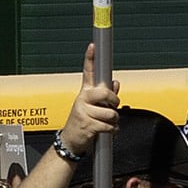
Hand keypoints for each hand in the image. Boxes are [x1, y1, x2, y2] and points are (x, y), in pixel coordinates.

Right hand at [57, 42, 120, 159]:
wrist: (71, 141)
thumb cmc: (84, 123)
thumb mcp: (93, 108)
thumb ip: (106, 96)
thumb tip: (116, 83)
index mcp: (84, 93)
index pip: (88, 73)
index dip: (90, 58)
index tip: (93, 46)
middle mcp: (82, 99)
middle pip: (105, 92)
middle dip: (114, 101)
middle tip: (112, 107)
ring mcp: (83, 112)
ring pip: (111, 113)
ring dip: (113, 121)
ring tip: (106, 124)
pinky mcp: (87, 124)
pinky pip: (109, 126)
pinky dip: (112, 131)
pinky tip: (105, 132)